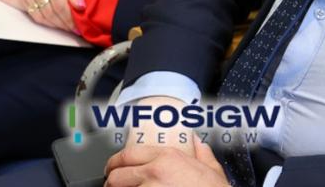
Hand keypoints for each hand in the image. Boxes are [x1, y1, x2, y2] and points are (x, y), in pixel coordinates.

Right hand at [23, 0, 84, 32]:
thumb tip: (80, 8)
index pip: (60, 5)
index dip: (69, 19)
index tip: (78, 26)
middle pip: (50, 13)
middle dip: (63, 24)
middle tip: (73, 29)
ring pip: (41, 16)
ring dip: (55, 25)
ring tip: (66, 26)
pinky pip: (34, 15)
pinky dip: (46, 21)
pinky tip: (55, 22)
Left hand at [106, 136, 226, 186]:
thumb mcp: (213, 170)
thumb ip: (203, 154)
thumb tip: (198, 143)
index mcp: (168, 158)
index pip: (128, 155)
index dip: (115, 162)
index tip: (113, 168)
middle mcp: (155, 173)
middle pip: (117, 176)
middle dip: (112, 182)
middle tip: (112, 185)